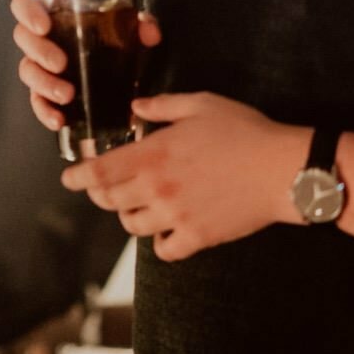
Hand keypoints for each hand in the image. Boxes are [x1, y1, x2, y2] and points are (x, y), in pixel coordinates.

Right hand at [10, 0, 161, 131]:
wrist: (123, 71)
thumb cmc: (115, 38)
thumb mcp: (129, 28)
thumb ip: (141, 24)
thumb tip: (148, 32)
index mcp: (55, 12)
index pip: (25, 4)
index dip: (28, 12)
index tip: (44, 26)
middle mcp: (42, 37)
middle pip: (23, 38)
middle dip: (40, 52)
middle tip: (61, 64)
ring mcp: (41, 65)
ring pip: (27, 71)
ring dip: (44, 83)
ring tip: (66, 95)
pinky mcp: (46, 92)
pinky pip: (37, 101)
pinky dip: (45, 111)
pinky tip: (59, 120)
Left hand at [61, 91, 304, 261]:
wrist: (283, 170)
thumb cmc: (244, 131)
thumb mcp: (200, 104)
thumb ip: (162, 106)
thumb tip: (135, 106)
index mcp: (153, 154)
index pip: (99, 172)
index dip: (79, 177)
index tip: (70, 178)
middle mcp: (157, 188)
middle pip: (109, 201)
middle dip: (101, 194)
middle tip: (107, 187)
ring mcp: (176, 215)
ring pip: (132, 226)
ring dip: (130, 215)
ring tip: (140, 205)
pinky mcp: (198, 237)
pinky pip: (164, 250)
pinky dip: (160, 242)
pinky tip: (167, 229)